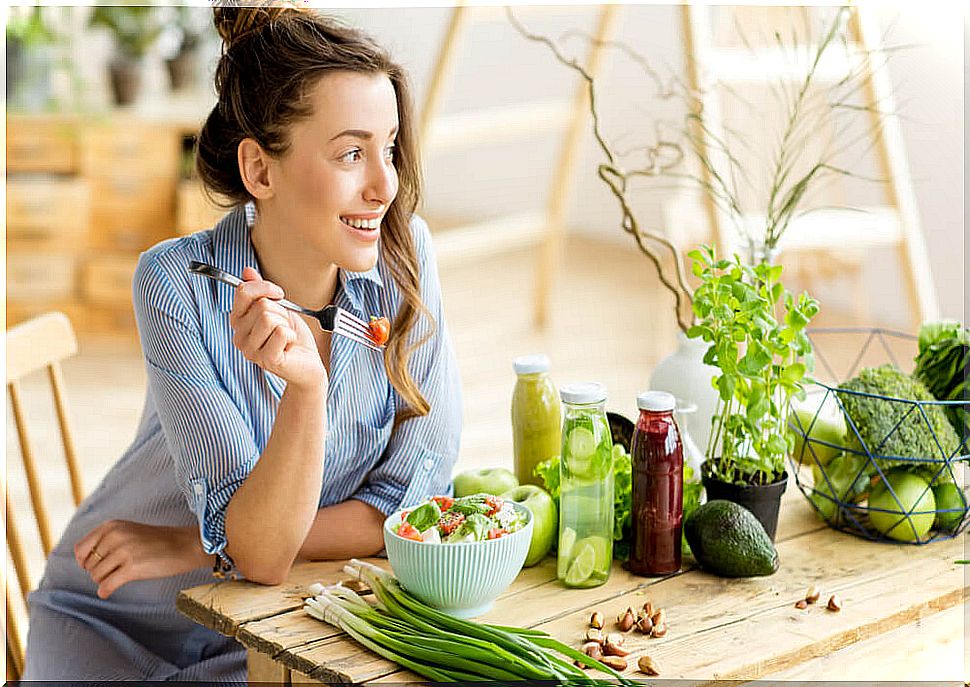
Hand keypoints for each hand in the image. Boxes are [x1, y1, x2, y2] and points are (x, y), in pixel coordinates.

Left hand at [74, 520, 211, 598]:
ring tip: (120, 576)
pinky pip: (107, 585)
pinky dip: (105, 591)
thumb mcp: (128, 531)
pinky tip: (108, 591)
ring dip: (105, 580)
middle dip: (97, 571)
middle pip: (88, 565)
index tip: (96, 566)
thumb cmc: (157, 541)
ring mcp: (124, 551)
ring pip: (96, 576)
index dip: (85, 561)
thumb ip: (105, 540)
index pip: (81, 549)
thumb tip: (79, 560)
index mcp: (112, 526)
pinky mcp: (133, 567)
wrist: (185, 545)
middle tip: (115, 571)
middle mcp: (115, 536)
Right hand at [229, 267, 326, 390]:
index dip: (264, 288)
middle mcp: (239, 337)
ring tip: (286, 337)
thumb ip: (261, 292)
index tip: (279, 295)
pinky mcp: (266, 360)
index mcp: (239, 322)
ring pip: (269, 318)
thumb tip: (247, 271)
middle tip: (285, 326)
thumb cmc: (293, 338)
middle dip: (281, 312)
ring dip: (285, 324)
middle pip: (261, 305)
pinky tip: (290, 345)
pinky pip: (280, 333)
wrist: (308, 364)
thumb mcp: (278, 309)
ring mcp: (251, 351)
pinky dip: (291, 335)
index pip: (243, 292)